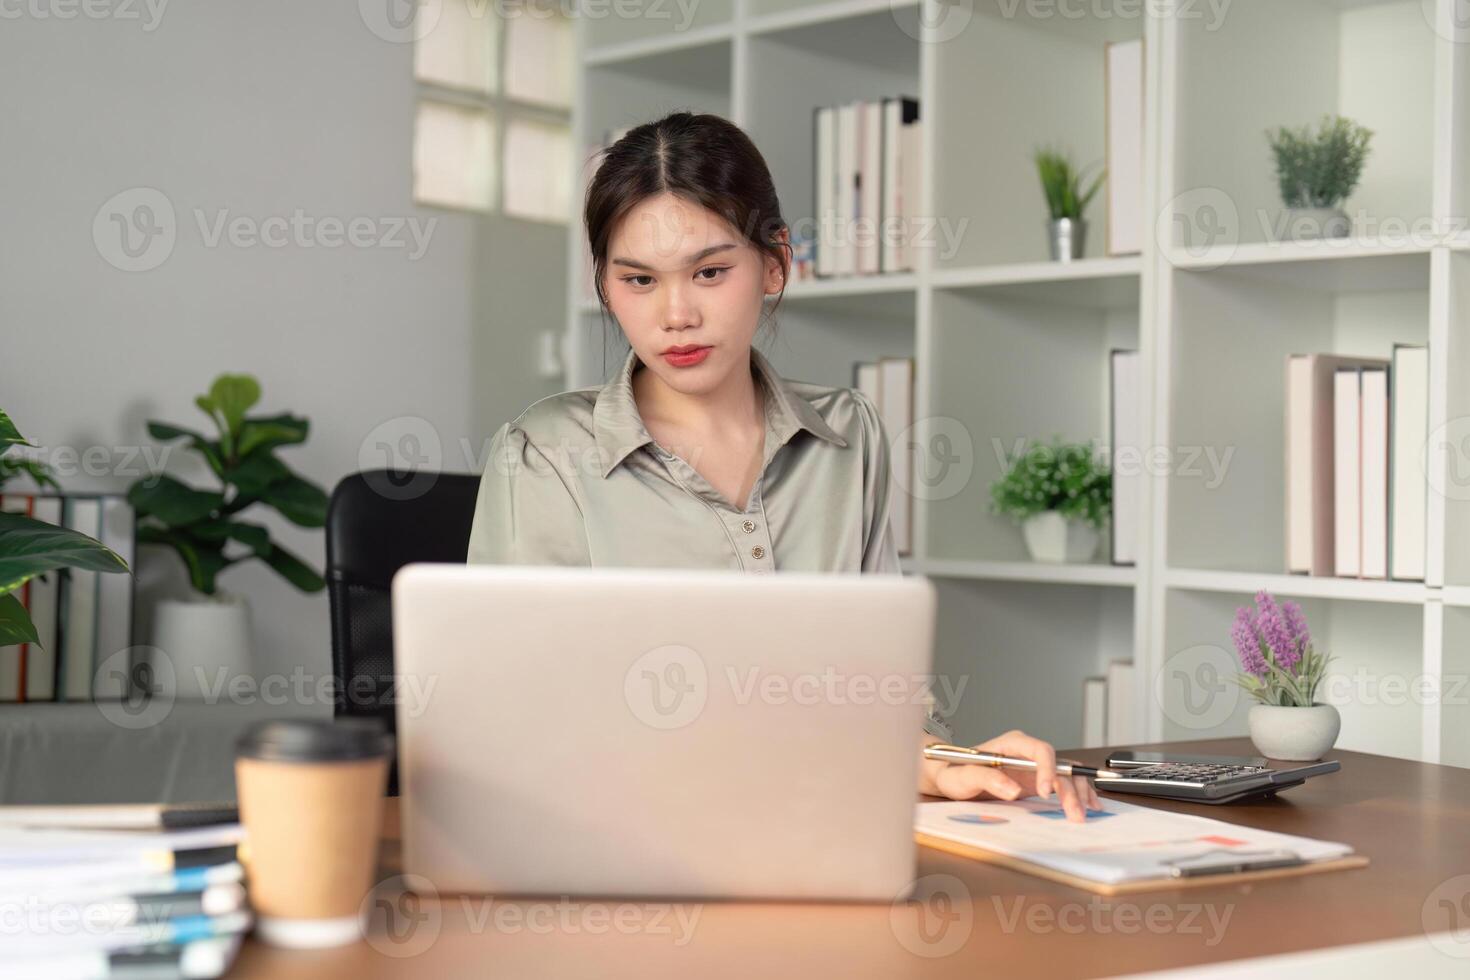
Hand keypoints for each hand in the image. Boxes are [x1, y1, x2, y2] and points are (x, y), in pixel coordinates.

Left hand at [919, 729, 1101, 823]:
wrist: (952, 776)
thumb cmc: (955, 772)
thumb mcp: (963, 777)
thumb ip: (986, 779)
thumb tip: (1012, 789)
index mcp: (1012, 744)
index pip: (1040, 750)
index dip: (1047, 769)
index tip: (1045, 792)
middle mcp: (1028, 752)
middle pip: (1059, 765)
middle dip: (1069, 789)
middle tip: (1074, 813)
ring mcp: (1035, 767)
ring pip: (1067, 774)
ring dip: (1079, 792)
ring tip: (1086, 813)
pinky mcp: (1038, 780)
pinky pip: (1065, 784)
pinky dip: (1078, 793)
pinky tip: (1089, 806)